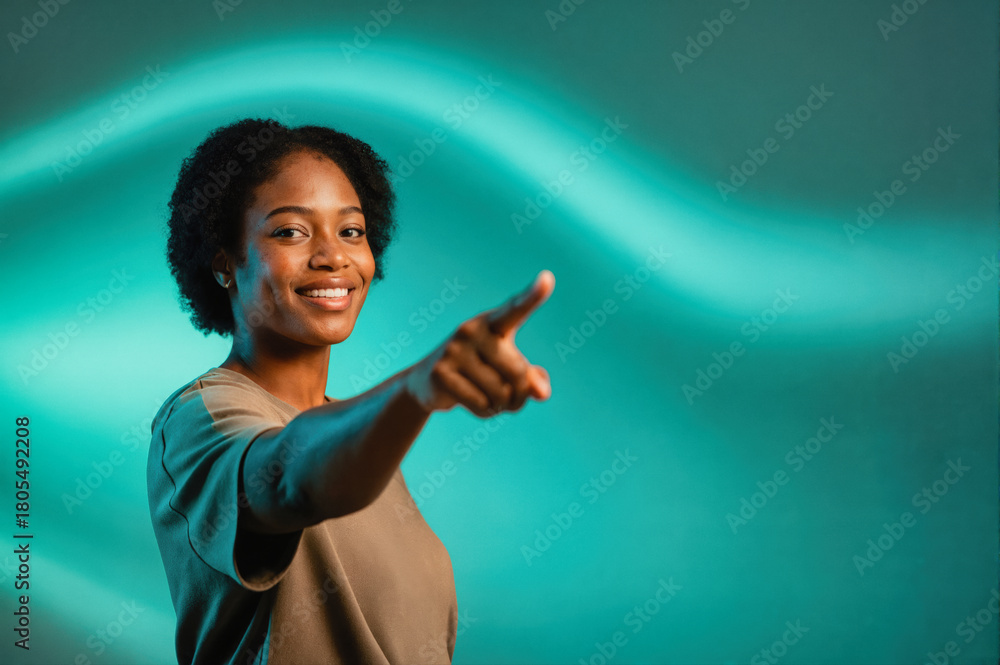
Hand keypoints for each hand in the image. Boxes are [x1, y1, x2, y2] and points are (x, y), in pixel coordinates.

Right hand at [405, 270, 554, 416]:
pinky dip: (485, 412)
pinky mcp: (441, 373)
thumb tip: (542, 392)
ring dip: (501, 406)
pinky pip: (481, 405)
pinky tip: (474, 403)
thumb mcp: (507, 372)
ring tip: (490, 399)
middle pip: (518, 373)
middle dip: (519, 394)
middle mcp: (471, 330)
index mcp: (492, 323)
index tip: (547, 279)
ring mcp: (454, 350)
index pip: (515, 309)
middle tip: (512, 399)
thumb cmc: (479, 372)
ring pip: (500, 393)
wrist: (426, 382)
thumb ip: (531, 379)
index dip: (532, 296)